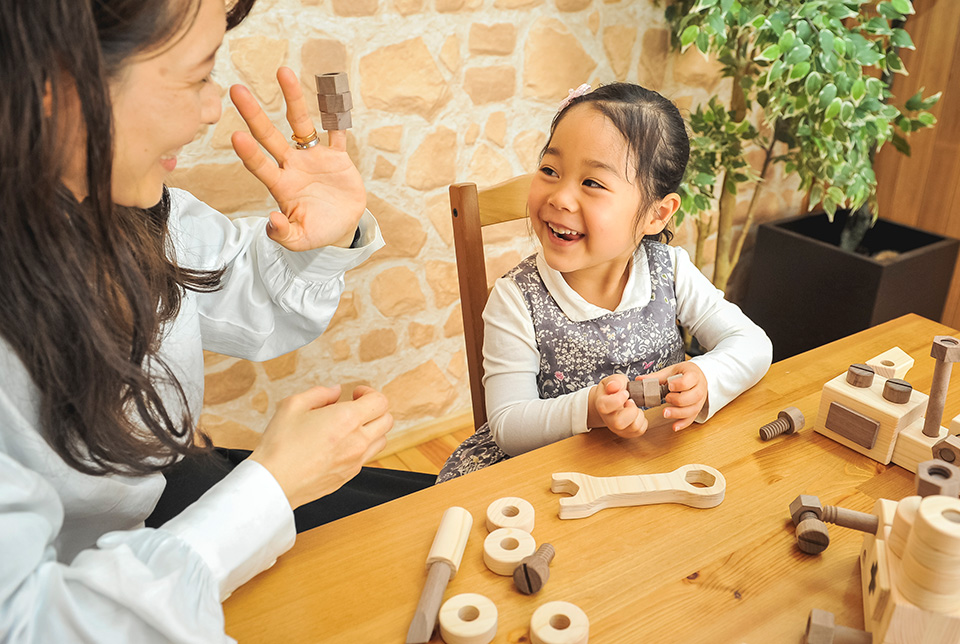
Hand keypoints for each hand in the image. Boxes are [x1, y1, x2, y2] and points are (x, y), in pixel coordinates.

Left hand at [230, 67, 364, 250]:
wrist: (343, 227)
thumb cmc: (317, 232)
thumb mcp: (300, 240)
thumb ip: (284, 234)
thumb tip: (271, 222)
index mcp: (281, 186)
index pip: (261, 166)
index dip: (250, 153)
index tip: (236, 137)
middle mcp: (293, 166)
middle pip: (270, 136)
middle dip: (254, 114)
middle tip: (236, 90)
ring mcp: (314, 158)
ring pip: (301, 124)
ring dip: (293, 99)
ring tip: (282, 71)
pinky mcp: (337, 157)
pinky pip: (336, 132)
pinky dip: (335, 115)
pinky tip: (330, 92)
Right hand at [249, 385, 390, 508]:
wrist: (273, 482)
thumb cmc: (280, 445)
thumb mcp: (293, 405)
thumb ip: (319, 393)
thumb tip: (335, 391)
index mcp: (347, 419)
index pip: (380, 402)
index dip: (370, 392)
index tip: (356, 393)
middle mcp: (357, 441)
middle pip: (387, 420)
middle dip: (375, 410)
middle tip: (357, 407)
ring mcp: (355, 461)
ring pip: (382, 441)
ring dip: (372, 429)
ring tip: (351, 427)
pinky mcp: (349, 475)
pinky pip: (366, 457)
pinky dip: (361, 447)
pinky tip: (340, 445)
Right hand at [588, 374, 647, 438]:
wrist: (610, 401)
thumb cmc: (613, 390)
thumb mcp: (613, 380)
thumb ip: (614, 381)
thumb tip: (614, 386)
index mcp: (602, 404)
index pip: (605, 406)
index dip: (618, 399)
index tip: (625, 393)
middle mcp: (608, 419)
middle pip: (619, 422)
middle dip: (631, 410)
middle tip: (631, 401)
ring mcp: (617, 428)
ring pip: (633, 427)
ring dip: (639, 414)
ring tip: (633, 406)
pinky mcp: (627, 433)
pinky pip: (640, 430)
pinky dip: (643, 421)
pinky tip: (636, 413)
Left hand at [639, 361, 707, 431]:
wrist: (698, 377)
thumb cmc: (684, 373)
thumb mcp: (671, 371)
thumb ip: (656, 376)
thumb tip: (639, 379)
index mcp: (694, 375)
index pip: (691, 379)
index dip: (680, 384)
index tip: (670, 386)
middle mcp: (700, 388)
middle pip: (694, 396)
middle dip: (678, 399)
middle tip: (666, 398)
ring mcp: (700, 400)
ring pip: (693, 409)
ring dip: (678, 413)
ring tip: (665, 413)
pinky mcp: (697, 409)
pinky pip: (692, 418)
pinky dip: (683, 423)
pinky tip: (674, 427)